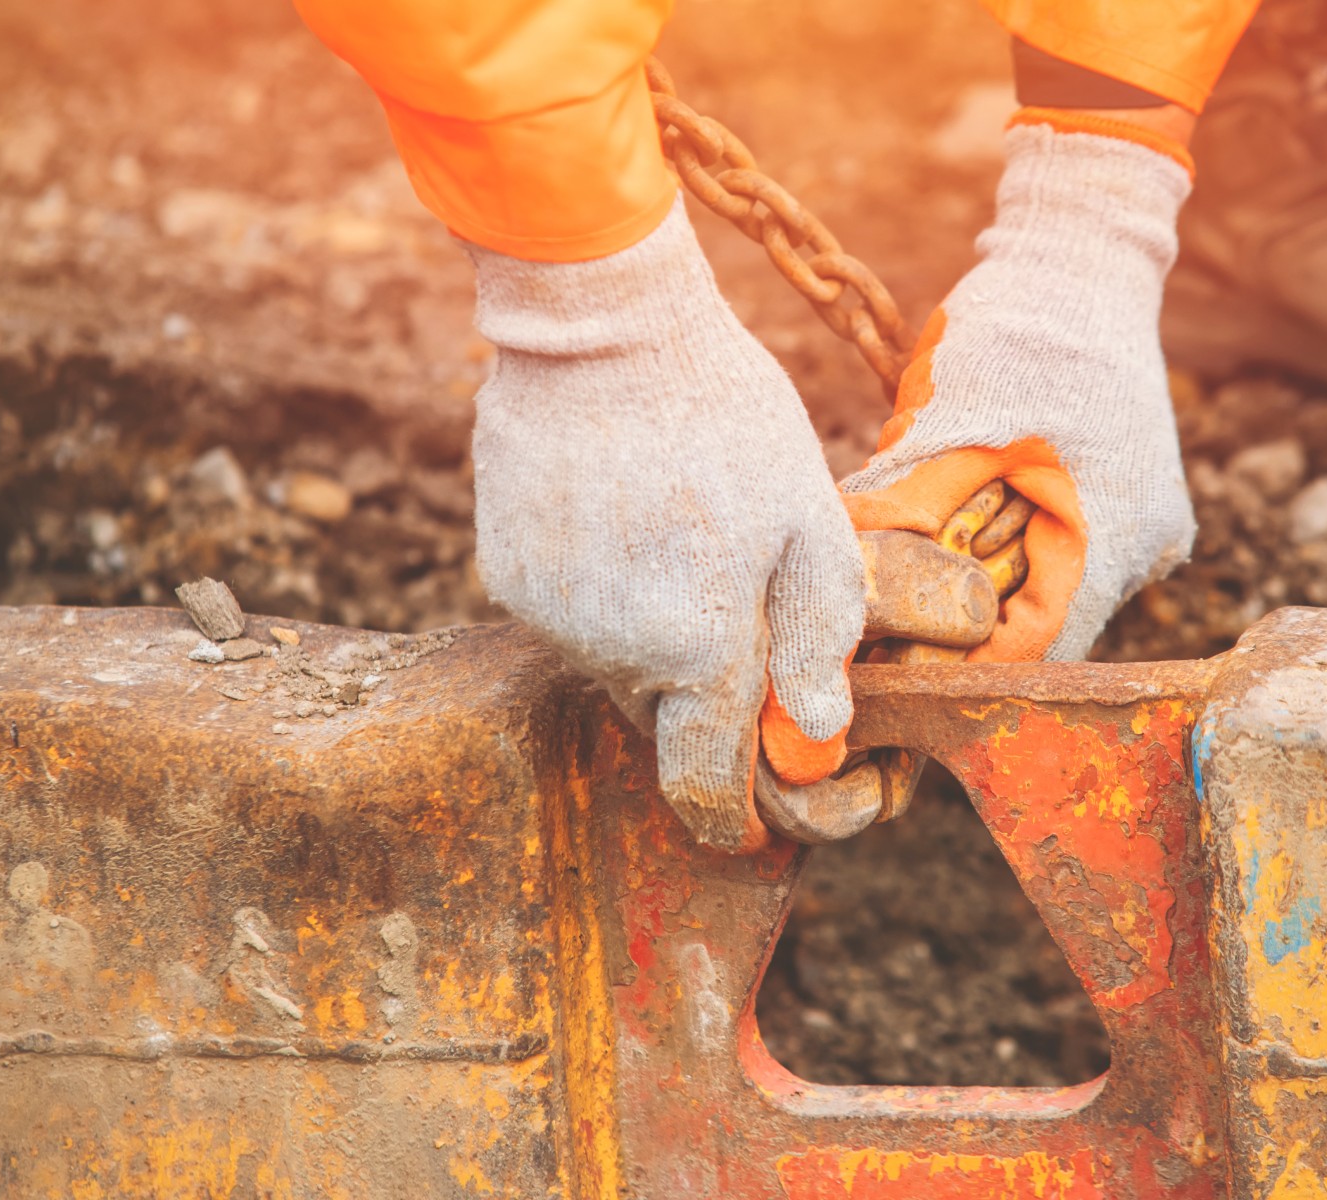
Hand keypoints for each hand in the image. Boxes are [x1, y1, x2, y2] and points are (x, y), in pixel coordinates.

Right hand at [467, 198, 864, 851]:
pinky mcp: (506, 576)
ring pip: (612, 667)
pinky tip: (622, 516)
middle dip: (700, 692)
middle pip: (662, 718)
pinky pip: (565, 619)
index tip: (743, 816)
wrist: (600, 331)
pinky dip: (598, 593)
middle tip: (727, 599)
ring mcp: (549, 617)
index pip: (704, 782)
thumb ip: (820, 635)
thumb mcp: (809, 519)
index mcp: (700, 648)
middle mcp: (612, 652)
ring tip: (674, 535)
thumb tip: (818, 734)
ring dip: (649, 635)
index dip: (728, 812)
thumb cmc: (725, 417)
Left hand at [842, 116, 1197, 661]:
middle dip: (952, 621)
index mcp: (1118, 541)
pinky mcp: (1110, 496)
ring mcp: (1131, 521)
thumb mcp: (947, 421)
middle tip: (871, 623)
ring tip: (896, 567)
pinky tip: (941, 520)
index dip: (951, 662)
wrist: (1076, 251)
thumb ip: (900, 503)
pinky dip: (989, 540)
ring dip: (967, 578)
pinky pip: (1042, 544)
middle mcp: (1139, 547)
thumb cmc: (1019, 327)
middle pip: (1031, 624)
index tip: (878, 666)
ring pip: (1033, 584)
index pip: (1031, 649)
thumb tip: (837, 572)